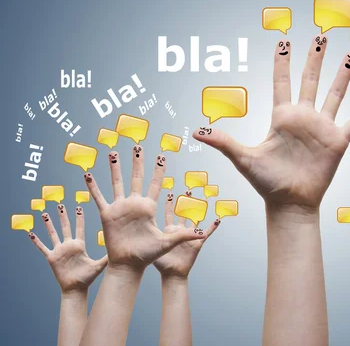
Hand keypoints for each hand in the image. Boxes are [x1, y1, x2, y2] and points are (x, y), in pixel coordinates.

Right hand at [29, 204, 106, 292]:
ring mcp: (60, 251)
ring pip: (53, 234)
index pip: (79, 227)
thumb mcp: (99, 265)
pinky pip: (43, 247)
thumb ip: (108, 256)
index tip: (79, 206)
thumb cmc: (88, 278)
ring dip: (49, 224)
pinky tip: (31, 233)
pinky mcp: (52, 258)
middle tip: (60, 204)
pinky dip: (37, 241)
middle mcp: (69, 245)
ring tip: (45, 213)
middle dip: (63, 216)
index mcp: (79, 245)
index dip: (79, 217)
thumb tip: (121, 249)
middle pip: (65, 227)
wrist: (76, 289)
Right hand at [84, 146, 204, 271]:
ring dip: (115, 168)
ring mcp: (120, 208)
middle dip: (137, 162)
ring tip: (113, 153)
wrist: (129, 265)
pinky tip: (88, 174)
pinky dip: (93, 186)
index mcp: (149, 207)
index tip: (161, 155)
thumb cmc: (149, 255)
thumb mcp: (168, 242)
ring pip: (117, 182)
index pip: (155, 184)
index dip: (158, 170)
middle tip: (137, 145)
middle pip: (136, 177)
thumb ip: (184, 235)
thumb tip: (202, 234)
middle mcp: (135, 204)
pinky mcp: (107, 215)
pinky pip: (99, 197)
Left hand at [154, 193, 219, 277]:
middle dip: (186, 202)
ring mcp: (189, 235)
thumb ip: (147, 238)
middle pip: (184, 213)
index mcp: (169, 230)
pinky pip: (206, 233)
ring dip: (200, 210)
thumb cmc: (160, 263)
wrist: (171, 274)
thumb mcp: (153, 247)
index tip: (170, 192)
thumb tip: (136, 230)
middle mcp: (180, 231)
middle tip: (188, 190)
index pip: (170, 213)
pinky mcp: (197, 242)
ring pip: (196, 219)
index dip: (170, 203)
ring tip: (204, 199)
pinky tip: (217, 220)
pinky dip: (212, 227)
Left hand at [193, 36, 349, 210]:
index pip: (281, 81)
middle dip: (316, 57)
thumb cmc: (266, 183)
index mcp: (282, 117)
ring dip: (344, 74)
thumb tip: (196, 132)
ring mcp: (323, 128)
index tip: (284, 40)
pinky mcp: (338, 141)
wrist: (290, 204)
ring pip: (336, 94)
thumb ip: (224, 142)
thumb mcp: (244, 159)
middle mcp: (304, 117)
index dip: (283, 61)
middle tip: (322, 34)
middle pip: (311, 80)